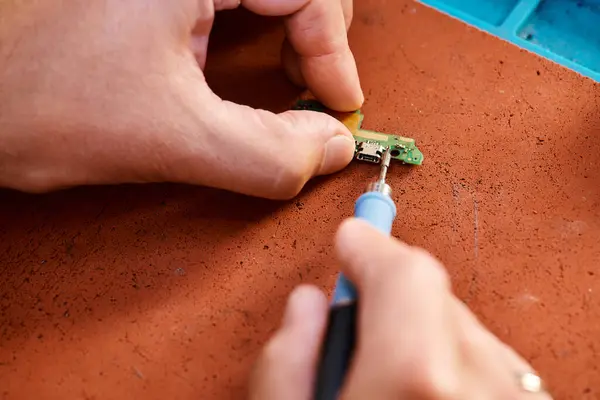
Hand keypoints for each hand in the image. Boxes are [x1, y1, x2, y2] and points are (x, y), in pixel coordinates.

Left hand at [0, 0, 361, 198]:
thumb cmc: (29, 98)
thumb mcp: (169, 139)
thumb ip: (268, 155)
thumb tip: (331, 147)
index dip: (333, 50)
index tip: (337, 104)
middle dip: (317, 35)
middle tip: (317, 89)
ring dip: (290, 29)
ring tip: (292, 79)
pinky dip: (251, 27)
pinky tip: (241, 63)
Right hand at [249, 218, 551, 398]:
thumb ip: (286, 363)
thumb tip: (307, 306)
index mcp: (415, 379)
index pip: (405, 272)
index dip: (372, 246)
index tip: (353, 237)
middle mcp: (480, 388)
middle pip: (439, 297)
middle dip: (395, 296)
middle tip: (358, 320)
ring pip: (470, 334)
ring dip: (428, 335)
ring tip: (390, 376)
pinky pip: (495, 372)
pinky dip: (459, 370)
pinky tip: (427, 395)